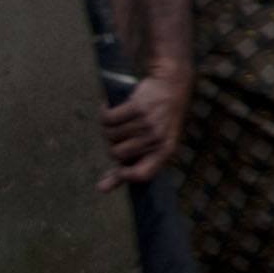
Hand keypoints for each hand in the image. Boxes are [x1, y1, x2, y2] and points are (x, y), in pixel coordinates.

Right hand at [98, 71, 190, 190]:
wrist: (172, 84)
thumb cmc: (160, 118)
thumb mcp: (154, 142)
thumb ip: (130, 166)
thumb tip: (101, 189)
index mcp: (166, 150)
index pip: (143, 174)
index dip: (125, 176)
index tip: (118, 170)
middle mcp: (158, 138)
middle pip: (116, 154)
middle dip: (113, 144)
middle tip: (122, 132)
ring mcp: (148, 122)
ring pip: (110, 135)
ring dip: (108, 127)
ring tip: (119, 119)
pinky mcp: (138, 106)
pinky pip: (108, 118)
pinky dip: (105, 113)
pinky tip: (109, 108)